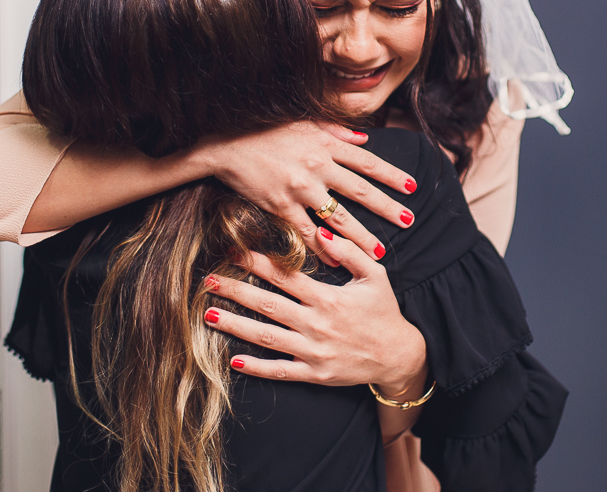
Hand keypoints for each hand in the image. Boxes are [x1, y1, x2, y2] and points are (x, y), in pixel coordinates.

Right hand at [197, 121, 416, 259]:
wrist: (226, 145)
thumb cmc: (266, 132)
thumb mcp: (305, 123)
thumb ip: (337, 132)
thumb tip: (365, 139)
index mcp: (325, 145)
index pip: (367, 162)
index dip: (392, 175)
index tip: (412, 187)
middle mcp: (317, 166)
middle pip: (360, 190)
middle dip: (387, 207)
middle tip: (409, 220)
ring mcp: (300, 188)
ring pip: (339, 217)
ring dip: (362, 236)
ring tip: (380, 252)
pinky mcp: (281, 206)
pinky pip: (308, 231)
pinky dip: (324, 248)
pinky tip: (338, 260)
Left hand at [203, 229, 426, 394]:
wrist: (398, 356)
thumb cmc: (384, 311)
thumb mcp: (374, 275)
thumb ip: (350, 252)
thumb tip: (322, 233)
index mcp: (329, 298)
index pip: (286, 276)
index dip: (257, 262)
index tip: (233, 251)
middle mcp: (317, 324)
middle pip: (269, 304)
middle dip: (237, 291)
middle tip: (208, 280)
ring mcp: (314, 352)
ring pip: (268, 338)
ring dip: (237, 326)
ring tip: (209, 314)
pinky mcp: (315, 374)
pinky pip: (281, 372)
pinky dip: (257, 368)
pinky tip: (234, 361)